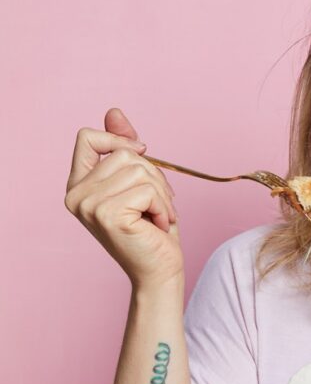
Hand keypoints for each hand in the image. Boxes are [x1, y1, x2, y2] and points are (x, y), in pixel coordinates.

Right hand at [65, 108, 182, 288]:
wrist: (159, 272)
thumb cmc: (151, 229)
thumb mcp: (138, 182)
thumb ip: (122, 148)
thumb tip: (114, 111)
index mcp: (77, 185)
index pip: (86, 137)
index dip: (118, 139)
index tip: (142, 152)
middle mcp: (76, 195)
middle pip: (123, 153)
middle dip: (153, 176)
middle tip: (157, 205)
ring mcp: (89, 205)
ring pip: (139, 170)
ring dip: (161, 194)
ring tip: (157, 216)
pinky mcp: (108, 215)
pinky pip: (148, 190)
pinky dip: (162, 206)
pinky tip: (157, 225)